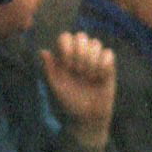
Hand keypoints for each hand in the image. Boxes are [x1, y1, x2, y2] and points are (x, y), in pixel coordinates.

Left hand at [40, 31, 114, 151]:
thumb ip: (49, 69)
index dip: (66, 48)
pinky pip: (109, 53)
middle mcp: (80, 53)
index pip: (65, 37)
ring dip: (92, 61)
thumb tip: (42, 51)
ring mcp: (95, 58)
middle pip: (81, 35)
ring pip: (96, 43)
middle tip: (78, 72)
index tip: (66, 66)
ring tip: (89, 77)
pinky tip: (100, 78)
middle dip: (80, 54)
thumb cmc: (69, 101)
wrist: (88, 116)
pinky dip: (104, 66)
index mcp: (65, 56)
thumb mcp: (56, 87)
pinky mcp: (108, 65)